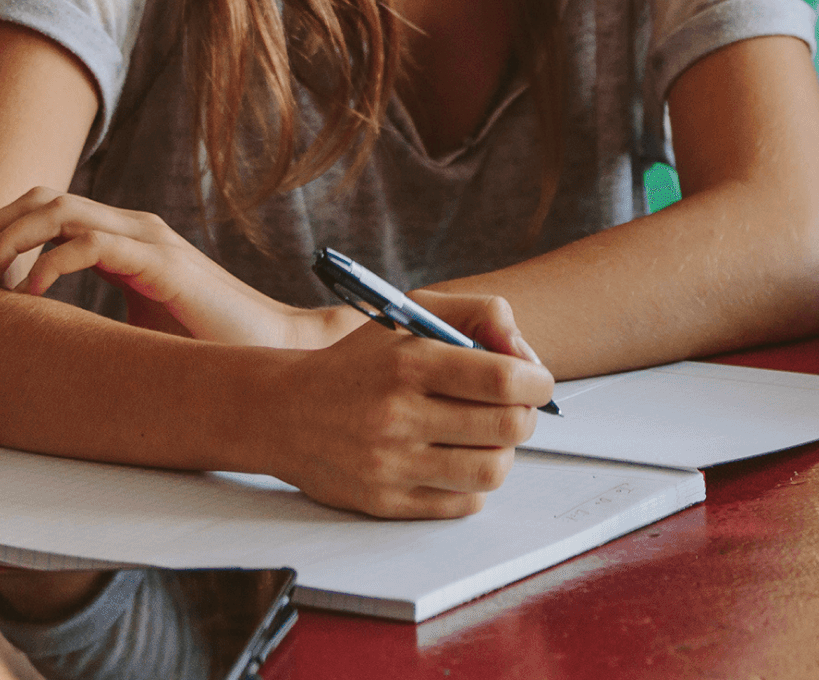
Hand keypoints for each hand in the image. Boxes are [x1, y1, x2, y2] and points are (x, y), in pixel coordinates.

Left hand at [0, 187, 318, 349]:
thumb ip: (86, 317)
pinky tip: (27, 293)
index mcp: (121, 236)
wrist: (269, 352)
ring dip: (6, 242)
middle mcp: (132, 226)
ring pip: (57, 211)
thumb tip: (27, 342)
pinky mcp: (162, 263)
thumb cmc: (199, 348)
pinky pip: (90, 244)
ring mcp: (148, 239)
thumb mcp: (126, 326)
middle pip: (40, 199)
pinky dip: (49, 263)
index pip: (43, 209)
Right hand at [254, 296, 556, 518]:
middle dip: (525, 416)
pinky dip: (475, 484)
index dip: (537, 382)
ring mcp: (391, 464)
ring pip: (491, 471)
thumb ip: (478, 315)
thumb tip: (526, 355)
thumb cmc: (358, 361)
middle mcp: (399, 416)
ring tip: (486, 435)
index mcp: (409, 363)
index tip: (536, 381)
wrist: (281, 412)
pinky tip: (458, 460)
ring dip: (503, 452)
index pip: (503, 378)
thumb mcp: (410, 314)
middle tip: (514, 408)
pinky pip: (463, 504)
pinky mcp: (385, 502)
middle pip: (507, 428)